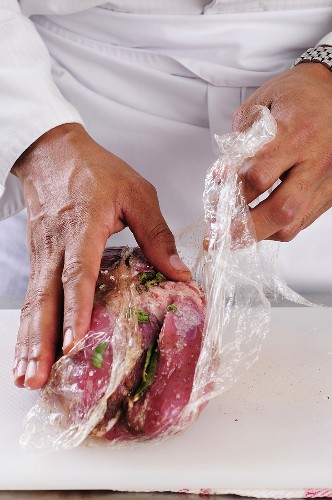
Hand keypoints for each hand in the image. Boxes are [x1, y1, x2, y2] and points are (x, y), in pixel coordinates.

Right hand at [12, 124, 190, 389]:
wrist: (52, 152)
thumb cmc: (96, 171)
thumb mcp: (136, 193)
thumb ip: (157, 234)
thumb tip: (179, 272)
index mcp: (83, 229)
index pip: (78, 274)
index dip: (75, 310)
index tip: (72, 343)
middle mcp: (56, 247)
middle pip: (46, 299)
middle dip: (42, 341)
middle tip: (38, 378)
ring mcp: (41, 254)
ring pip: (33, 303)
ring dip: (29, 342)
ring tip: (26, 377)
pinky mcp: (36, 258)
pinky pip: (31, 297)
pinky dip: (27, 327)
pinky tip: (26, 351)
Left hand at [233, 62, 331, 241]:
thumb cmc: (299, 94)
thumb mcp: (263, 102)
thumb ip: (241, 139)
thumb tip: (223, 176)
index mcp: (297, 132)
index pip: (259, 175)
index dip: (231, 188)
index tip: (216, 190)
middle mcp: (316, 160)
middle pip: (280, 209)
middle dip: (244, 227)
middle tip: (219, 235)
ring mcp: (326, 181)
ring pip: (293, 223)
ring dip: (260, 233)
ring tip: (237, 232)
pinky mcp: (330, 194)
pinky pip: (302, 222)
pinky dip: (276, 227)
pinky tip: (260, 222)